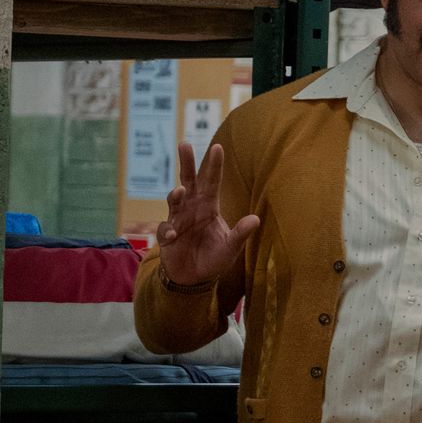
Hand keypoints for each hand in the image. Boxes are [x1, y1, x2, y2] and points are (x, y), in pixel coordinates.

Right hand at [156, 142, 259, 285]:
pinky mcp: (167, 235)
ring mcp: (178, 220)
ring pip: (174, 199)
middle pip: (189, 180)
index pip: (212, 182)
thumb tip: (256, 219)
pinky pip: (166, 228)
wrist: (194, 278)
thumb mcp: (231, 247)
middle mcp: (192, 208)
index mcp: (209, 207)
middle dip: (187, 163)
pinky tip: (174, 236)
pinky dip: (168, 230)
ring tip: (180, 191)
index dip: (214, 165)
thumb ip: (241, 233)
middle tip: (184, 144)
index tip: (217, 147)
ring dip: (176, 195)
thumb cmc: (214, 259)